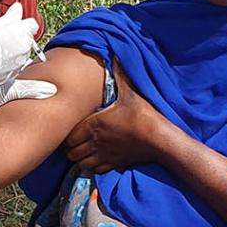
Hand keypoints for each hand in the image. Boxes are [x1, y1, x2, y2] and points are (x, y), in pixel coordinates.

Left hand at [64, 67, 185, 173]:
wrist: (159, 139)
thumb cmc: (143, 115)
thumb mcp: (130, 92)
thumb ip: (120, 76)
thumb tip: (115, 56)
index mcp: (94, 124)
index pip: (69, 136)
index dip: (67, 134)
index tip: (72, 128)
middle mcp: (96, 141)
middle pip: (71, 152)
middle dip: (71, 147)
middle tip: (76, 140)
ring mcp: (104, 155)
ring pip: (81, 163)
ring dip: (80, 157)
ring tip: (84, 149)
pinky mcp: (114, 164)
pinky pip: (95, 170)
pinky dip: (92, 166)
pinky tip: (97, 158)